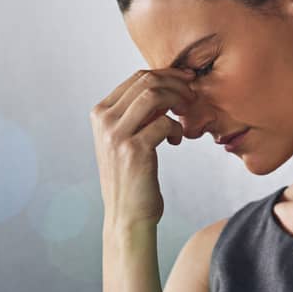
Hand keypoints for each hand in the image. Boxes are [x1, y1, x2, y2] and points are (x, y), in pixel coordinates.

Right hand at [90, 67, 198, 230]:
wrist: (127, 216)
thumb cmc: (131, 178)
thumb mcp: (125, 139)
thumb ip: (136, 113)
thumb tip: (164, 85)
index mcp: (100, 114)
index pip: (136, 79)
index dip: (166, 75)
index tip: (186, 82)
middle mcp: (104, 121)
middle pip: (146, 82)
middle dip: (176, 84)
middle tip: (192, 96)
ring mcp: (116, 135)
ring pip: (154, 95)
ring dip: (178, 100)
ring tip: (187, 113)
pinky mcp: (134, 150)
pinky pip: (165, 122)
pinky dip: (177, 128)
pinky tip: (177, 140)